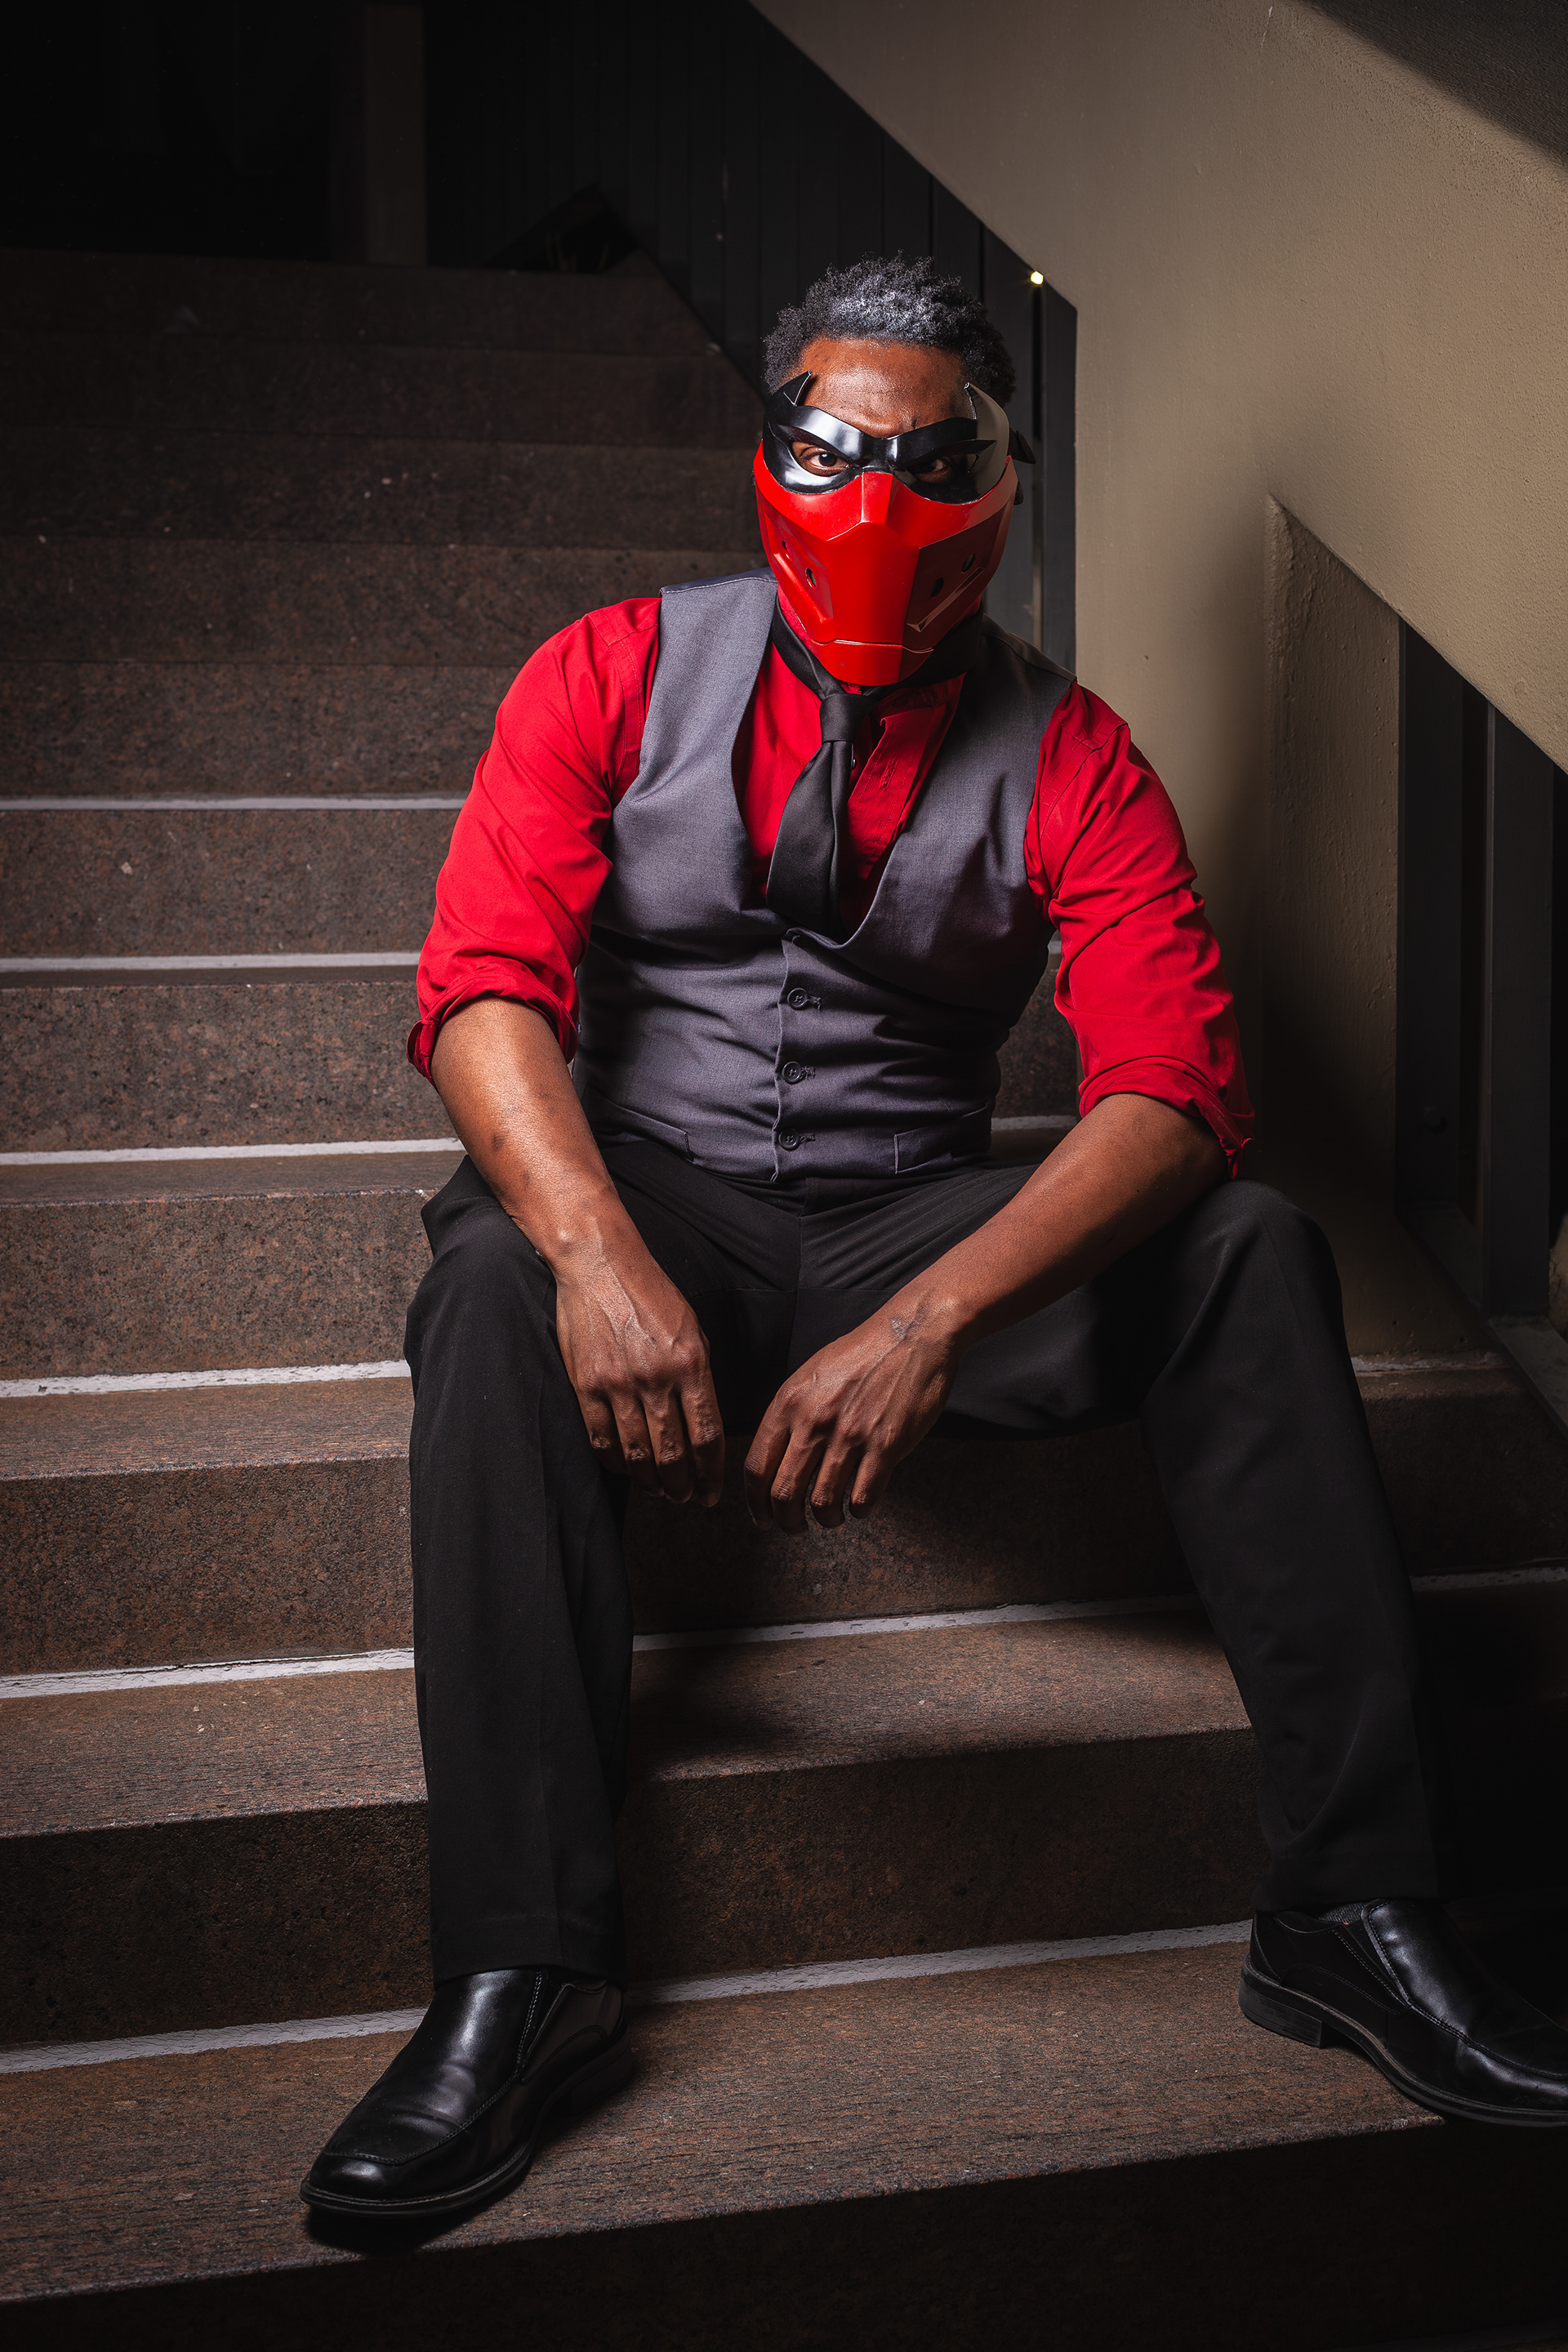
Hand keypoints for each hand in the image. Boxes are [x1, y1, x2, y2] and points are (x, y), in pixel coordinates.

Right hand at [555, 1246, 724, 1505]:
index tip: (712, 1493)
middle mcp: (657, 1378)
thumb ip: (700, 1376)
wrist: (601, 1265)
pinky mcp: (587, 1384)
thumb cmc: (651, 1294)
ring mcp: (619, 1383)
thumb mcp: (692, 1329)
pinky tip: (625, 1469)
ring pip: (638, 1453)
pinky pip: (601, 1438)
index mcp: (691, 1364)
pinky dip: (615, 1462)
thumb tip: (705, 1425)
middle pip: (674, 1454)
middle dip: (683, 1486)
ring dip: (651, 1482)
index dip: (711, 1474)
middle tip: (686, 1499)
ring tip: (659, 1491)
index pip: (707, 1435)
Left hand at [743, 1301, 956, 1532]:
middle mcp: (814, 1421)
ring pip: (822, 1502)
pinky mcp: (885, 1446)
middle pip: (783, 1493)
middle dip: (786, 1522)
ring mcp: (850, 1435)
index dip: (755, 1502)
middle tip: (795, 1528)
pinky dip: (860, 1511)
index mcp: (789, 1403)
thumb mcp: (811, 1375)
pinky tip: (862, 1505)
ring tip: (832, 1518)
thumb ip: (791, 1413)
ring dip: (826, 1519)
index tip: (763, 1517)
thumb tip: (777, 1452)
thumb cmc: (863, 1353)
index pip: (756, 1467)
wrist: (912, 1334)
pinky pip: (864, 1497)